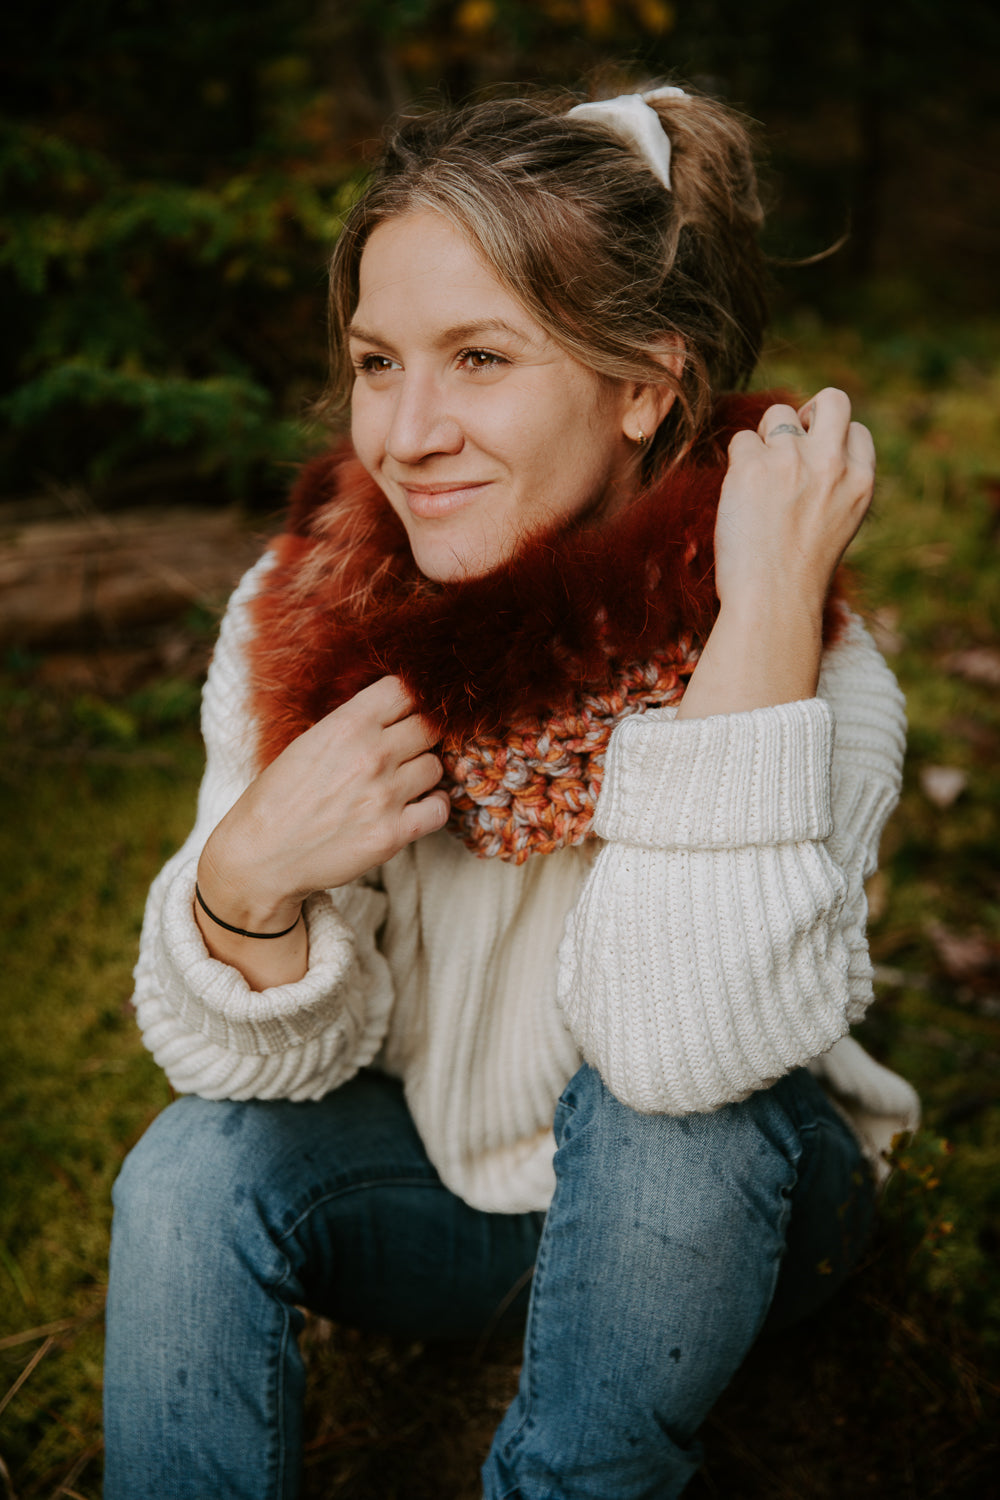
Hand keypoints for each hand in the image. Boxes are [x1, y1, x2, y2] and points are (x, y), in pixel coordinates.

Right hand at [198, 675, 449, 934]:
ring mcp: (385, 795)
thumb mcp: (309, 742)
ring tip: (406, 781)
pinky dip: (435, 806)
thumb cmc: (278, 798)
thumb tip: (392, 710)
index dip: (410, 698)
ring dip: (425, 772)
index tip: (406, 711)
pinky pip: (439, 809)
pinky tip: (419, 806)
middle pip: (430, 727)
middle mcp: (371, 755)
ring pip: (436, 766)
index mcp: (347, 725)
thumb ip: (353, 724)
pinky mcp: (393, 834)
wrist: (260, 856)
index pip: (405, 689)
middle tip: (408, 748)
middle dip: (422, 735)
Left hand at [677, 389, 874, 718]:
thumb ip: (833, 484)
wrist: (772, 601)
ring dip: (764, 440)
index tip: (812, 461)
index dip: (831, 439)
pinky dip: (736, 464)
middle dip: (810, 409)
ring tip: (758, 482)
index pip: (855, 430)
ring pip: (777, 414)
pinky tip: (739, 498)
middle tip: (789, 441)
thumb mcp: (837, 525)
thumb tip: (809, 447)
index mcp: (861, 481)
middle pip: (832, 399)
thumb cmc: (799, 574)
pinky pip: (740, 440)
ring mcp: (792, 461)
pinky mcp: (752, 467)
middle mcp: (831, 464)